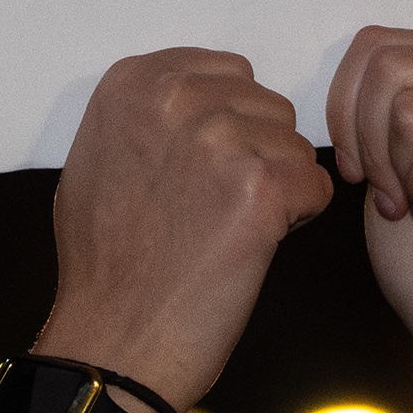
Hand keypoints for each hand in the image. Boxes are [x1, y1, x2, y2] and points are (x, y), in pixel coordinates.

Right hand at [33, 47, 332, 412]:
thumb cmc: (104, 263)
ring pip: (294, 146)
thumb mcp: (97, 157)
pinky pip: (316, 186)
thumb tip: (200, 98)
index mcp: (134, 82)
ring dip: (278, 187)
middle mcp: (176, 97)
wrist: (112, 340)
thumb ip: (148, 115)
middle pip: (267, 106)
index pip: (229, 72)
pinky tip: (252, 246)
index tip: (205, 168)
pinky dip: (297, 219)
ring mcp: (220, 139)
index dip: (231, 124)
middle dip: (257, 152)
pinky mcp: (262, 187)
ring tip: (228, 229)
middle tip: (217, 207)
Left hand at [328, 28, 412, 412]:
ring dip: (397, 174)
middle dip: (365, 141)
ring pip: (411, 111)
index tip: (360, 166)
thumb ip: (378, 100)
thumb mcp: (387, 159)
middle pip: (390, 70)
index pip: (379, 43)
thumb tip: (356, 59)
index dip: (344, 109)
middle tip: (392, 194)